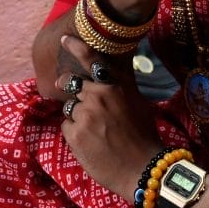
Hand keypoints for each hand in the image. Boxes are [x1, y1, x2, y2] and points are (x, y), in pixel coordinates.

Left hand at [56, 35, 162, 201]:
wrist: (142, 169)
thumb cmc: (143, 135)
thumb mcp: (137, 102)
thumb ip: (120, 85)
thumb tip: (107, 73)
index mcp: (115, 86)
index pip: (92, 60)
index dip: (76, 47)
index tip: (64, 39)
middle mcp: (98, 95)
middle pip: (73, 84)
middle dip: (71, 90)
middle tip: (78, 102)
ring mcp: (84, 114)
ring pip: (69, 107)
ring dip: (77, 116)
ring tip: (95, 132)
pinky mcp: (74, 134)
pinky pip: (67, 126)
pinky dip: (75, 134)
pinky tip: (90, 143)